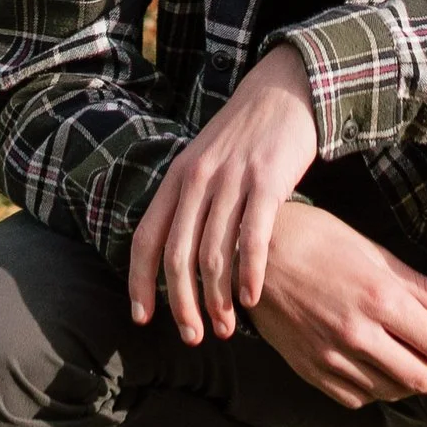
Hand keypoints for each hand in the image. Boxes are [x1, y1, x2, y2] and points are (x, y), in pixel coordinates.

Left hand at [129, 45, 320, 345]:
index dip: (140, 283)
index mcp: (176, 178)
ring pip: (214, 254)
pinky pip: (253, 239)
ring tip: (225, 328)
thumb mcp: (204, 161)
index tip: (142, 319)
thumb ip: (188, 202)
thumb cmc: (246, 136)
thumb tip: (176, 257)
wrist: (286, 89)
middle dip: (182, 305)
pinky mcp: (268, 181)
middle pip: (178, 257)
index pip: (145, 239)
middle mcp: (197, 180)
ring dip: (218, 299)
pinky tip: (252, 299)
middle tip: (193, 337)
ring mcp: (232, 180)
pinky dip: (250, 274)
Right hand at [249, 204, 426, 410]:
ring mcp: (332, 357)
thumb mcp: (373, 252)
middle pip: (420, 378)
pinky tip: (388, 380)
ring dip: (417, 388)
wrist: (253, 254)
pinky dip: (380, 392)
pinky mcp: (310, 370)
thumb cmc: (316, 239)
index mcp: (379, 299)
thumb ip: (418, 288)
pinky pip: (356, 396)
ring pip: (389, 391)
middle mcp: (358, 335)